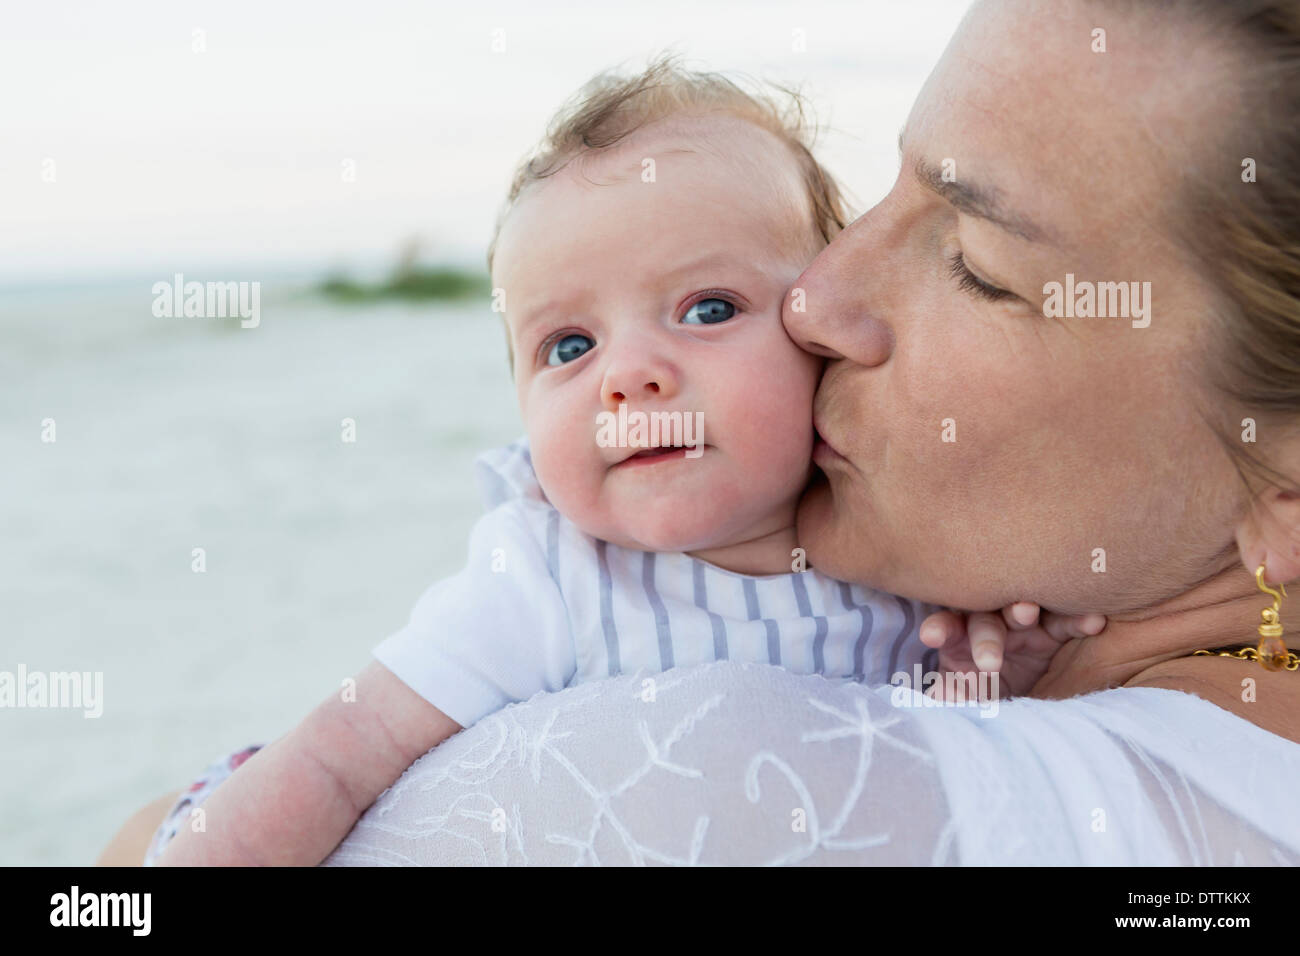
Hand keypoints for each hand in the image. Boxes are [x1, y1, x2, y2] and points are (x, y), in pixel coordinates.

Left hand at [918, 602, 1106, 699]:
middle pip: (983, 621)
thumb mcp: (961, 702)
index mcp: (959, 639)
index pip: (945, 628)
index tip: (932, 636)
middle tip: (989, 660)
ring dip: (1021, 610)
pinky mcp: (1053, 633)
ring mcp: (1023, 626)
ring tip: (1025, 613)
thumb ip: (949, 697)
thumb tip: (933, 703)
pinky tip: (1092, 621)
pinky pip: (1065, 624)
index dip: (940, 628)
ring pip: (1021, 612)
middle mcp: (988, 625)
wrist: (1017, 703)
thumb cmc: (979, 695)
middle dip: (985, 635)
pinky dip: (1077, 620)